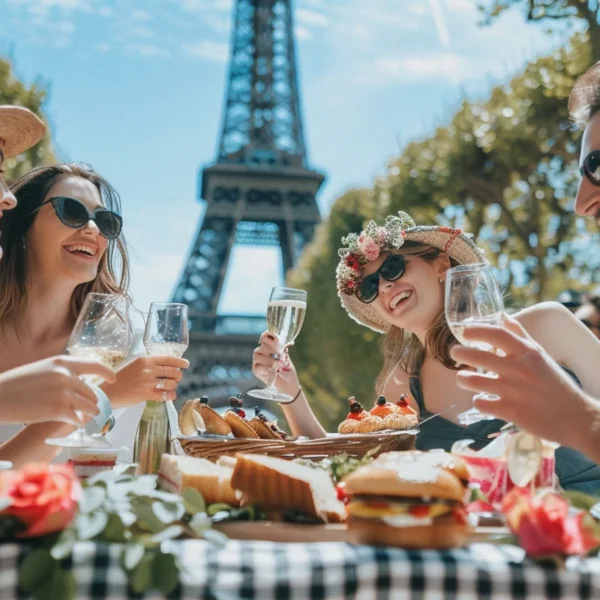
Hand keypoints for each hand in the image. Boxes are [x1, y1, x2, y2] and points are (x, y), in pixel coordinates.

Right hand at [0, 356, 115, 424]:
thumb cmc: (17, 384)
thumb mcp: (42, 369)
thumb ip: (62, 373)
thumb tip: (80, 384)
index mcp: (62, 362)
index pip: (94, 364)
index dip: (107, 372)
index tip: (113, 379)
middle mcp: (66, 375)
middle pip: (92, 392)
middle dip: (91, 402)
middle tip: (88, 408)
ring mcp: (64, 393)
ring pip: (89, 406)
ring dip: (89, 413)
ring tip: (84, 416)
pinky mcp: (58, 411)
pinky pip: (78, 418)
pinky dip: (78, 421)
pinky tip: (74, 422)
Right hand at [101, 355, 188, 406]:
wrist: (108, 392)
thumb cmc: (119, 378)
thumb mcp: (133, 365)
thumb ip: (148, 364)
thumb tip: (165, 367)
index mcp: (145, 360)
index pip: (168, 359)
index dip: (180, 361)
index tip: (186, 364)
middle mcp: (148, 369)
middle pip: (173, 371)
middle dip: (178, 376)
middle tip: (176, 378)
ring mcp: (148, 382)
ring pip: (171, 383)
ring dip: (173, 386)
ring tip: (169, 388)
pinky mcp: (147, 394)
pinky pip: (166, 395)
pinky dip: (171, 395)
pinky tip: (170, 395)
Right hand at [252, 331, 298, 395]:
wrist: (289, 387)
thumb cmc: (288, 373)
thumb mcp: (287, 360)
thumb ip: (284, 351)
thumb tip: (287, 342)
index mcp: (269, 349)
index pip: (264, 338)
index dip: (267, 335)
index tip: (275, 337)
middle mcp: (262, 354)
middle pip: (261, 346)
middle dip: (271, 348)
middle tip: (280, 355)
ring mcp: (258, 363)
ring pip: (257, 354)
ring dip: (269, 359)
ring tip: (278, 365)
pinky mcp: (257, 371)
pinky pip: (258, 366)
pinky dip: (267, 367)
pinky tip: (274, 371)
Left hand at [450, 314, 594, 450]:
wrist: (574, 417)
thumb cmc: (554, 383)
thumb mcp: (540, 354)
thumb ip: (520, 335)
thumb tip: (503, 316)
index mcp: (527, 353)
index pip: (496, 334)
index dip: (476, 330)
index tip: (464, 332)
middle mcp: (519, 369)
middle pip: (477, 356)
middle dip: (459, 353)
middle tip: (455, 353)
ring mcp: (513, 391)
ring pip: (473, 380)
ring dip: (463, 378)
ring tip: (463, 378)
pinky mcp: (510, 411)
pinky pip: (481, 403)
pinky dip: (477, 401)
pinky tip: (481, 399)